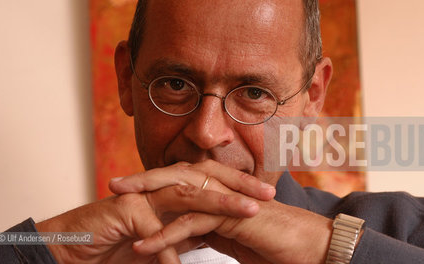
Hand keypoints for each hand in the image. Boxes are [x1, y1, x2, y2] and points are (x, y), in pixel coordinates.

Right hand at [35, 161, 273, 262]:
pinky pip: (154, 227)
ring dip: (219, 202)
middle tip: (268, 195)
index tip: (267, 197)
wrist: (73, 247)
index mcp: (170, 192)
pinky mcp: (124, 212)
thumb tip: (209, 234)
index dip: (239, 188)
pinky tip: (181, 263)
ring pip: (186, 192)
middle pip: (204, 178)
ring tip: (248, 212)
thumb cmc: (115, 244)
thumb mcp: (160, 241)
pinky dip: (170, 247)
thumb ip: (183, 233)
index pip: (210, 183)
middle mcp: (159, 188)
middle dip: (238, 185)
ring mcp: (142, 196)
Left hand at [130, 197, 332, 263]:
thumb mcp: (233, 236)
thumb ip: (211, 228)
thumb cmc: (274, 243)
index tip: (129, 190)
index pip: (181, 182)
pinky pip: (192, 223)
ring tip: (117, 203)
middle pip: (176, 176)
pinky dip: (165, 236)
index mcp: (220, 191)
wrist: (309, 248)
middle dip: (143, 179)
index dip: (154, 183)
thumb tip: (188, 234)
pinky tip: (144, 246)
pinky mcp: (232, 216)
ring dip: (146, 199)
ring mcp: (227, 199)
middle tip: (113, 183)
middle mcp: (222, 189)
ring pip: (180, 193)